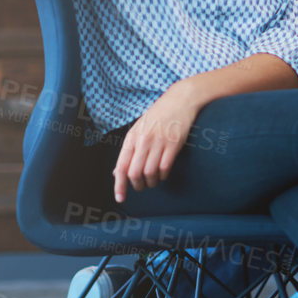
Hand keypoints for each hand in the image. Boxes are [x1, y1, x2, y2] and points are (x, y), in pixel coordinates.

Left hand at [112, 82, 200, 202]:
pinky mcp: (174, 143)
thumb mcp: (138, 130)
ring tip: (154, 181)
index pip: (121, 167)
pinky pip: (165, 167)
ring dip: (152, 182)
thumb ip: (128, 151)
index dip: (119, 185)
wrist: (180, 99)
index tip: (120, 198)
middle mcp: (143, 140)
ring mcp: (159, 142)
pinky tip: (164, 173)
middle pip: (134, 173)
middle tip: (142, 187)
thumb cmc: (158, 116)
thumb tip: (117, 172)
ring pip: (150, 172)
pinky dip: (163, 175)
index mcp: (132, 138)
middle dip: (137, 185)